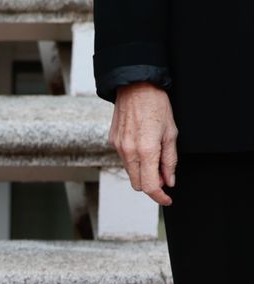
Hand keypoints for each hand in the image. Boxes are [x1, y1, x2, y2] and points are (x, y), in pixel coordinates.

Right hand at [110, 82, 177, 205]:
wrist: (135, 85)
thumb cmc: (156, 105)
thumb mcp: (171, 134)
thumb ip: (169, 161)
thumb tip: (168, 180)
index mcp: (145, 150)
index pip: (149, 186)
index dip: (159, 197)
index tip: (167, 198)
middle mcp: (128, 150)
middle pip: (137, 183)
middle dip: (150, 185)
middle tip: (163, 175)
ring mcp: (117, 145)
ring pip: (129, 171)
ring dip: (141, 172)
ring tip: (154, 159)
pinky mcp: (112, 139)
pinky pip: (123, 158)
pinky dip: (133, 161)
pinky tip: (142, 147)